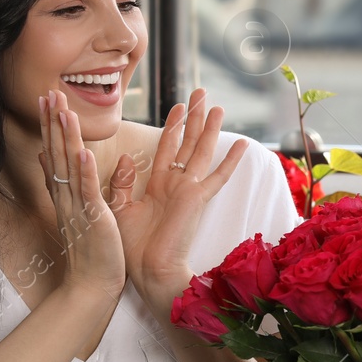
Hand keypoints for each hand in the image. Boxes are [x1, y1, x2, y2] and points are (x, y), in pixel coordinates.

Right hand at [39, 89, 125, 301]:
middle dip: (53, 122)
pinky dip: (83, 172)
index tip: (47, 99)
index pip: (55, 153)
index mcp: (66, 193)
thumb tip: (52, 157)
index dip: (51, 126)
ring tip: (62, 111)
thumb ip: (67, 181)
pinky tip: (81, 151)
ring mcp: (77, 207)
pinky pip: (86, 191)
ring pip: (68, 167)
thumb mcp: (78, 208)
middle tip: (48, 93)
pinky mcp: (93, 219)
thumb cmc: (92, 250)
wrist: (93, 284)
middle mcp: (66, 197)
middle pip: (57, 153)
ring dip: (65, 138)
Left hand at [109, 88, 247, 309]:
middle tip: (201, 92)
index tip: (179, 105)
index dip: (173, 126)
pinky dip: (230, 160)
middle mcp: (177, 185)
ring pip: (202, 152)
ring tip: (218, 105)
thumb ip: (122, 183)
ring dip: (210, 128)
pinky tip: (242, 143)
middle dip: (195, 117)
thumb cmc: (132, 248)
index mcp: (159, 187)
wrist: (147, 269)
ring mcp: (189, 191)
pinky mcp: (197, 199)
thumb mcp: (119, 208)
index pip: (167, 148)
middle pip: (188, 143)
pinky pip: (217, 175)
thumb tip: (127, 158)